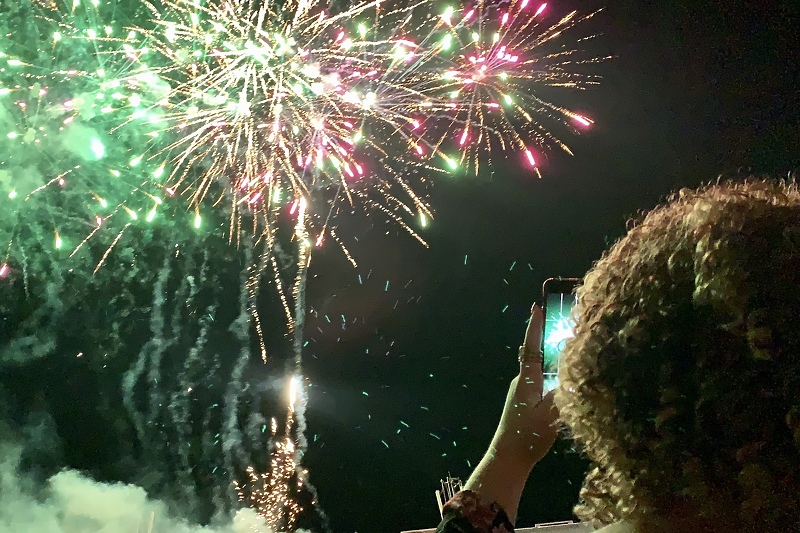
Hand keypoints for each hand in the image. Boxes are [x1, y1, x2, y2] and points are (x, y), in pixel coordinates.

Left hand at [488, 304, 558, 469]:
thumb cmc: (527, 435)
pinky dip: (553, 375)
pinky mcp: (526, 402)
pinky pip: (541, 381)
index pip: (531, 347)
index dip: (534, 327)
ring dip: (553, 359)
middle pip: (537, 355)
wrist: (508, 457)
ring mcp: (523, 391)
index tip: (536, 307)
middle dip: (549, 339)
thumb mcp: (550, 414)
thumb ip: (563, 392)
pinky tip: (566, 378)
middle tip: (565, 324)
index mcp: (527, 379)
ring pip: (541, 369)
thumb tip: (574, 373)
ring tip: (572, 348)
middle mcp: (523, 380)